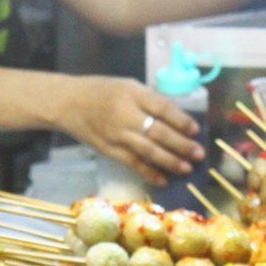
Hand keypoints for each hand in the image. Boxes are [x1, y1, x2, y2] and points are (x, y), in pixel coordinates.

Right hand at [55, 76, 204, 184]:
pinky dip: (149, 172)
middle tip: (199, 154)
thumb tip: (177, 118)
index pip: (162, 108)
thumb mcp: (127, 86)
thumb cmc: (100, 91)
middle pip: (158, 132)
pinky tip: (164, 179)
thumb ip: (149, 100)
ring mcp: (116, 135)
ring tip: (187, 168)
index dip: (181, 120)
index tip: (195, 130)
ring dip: (170, 161)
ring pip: (148, 151)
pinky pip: (132, 163)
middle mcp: (125, 114)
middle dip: (181, 145)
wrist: (66, 103)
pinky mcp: (108, 150)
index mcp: (132, 93)